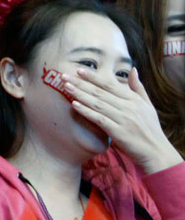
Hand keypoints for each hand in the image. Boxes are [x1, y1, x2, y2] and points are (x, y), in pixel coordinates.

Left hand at [64, 67, 181, 173]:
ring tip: (66, 87)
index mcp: (133, 99)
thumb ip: (138, 87)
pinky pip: (99, 119)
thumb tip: (132, 69)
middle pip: (100, 92)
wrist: (156, 151)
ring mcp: (123, 119)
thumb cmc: (150, 128)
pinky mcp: (118, 132)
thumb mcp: (147, 105)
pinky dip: (86, 111)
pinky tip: (75, 105)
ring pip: (97, 103)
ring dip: (80, 94)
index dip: (93, 77)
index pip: (110, 84)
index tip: (79, 70)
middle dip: (81, 83)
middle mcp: (128, 106)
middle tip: (64, 76)